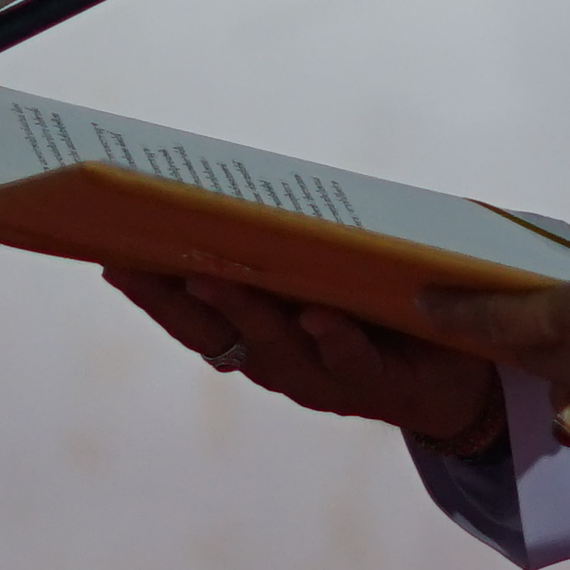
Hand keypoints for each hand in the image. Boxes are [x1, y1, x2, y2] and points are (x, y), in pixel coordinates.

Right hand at [110, 267, 505, 459]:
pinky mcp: (380, 386)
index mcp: (260, 339)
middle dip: (175, 303)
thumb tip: (245, 183)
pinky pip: (351, 362)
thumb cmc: (380, 313)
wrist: (457, 376)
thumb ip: (291, 247)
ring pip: (275, 352)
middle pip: (216, 339)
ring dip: (244, 316)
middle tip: (139, 265)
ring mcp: (327, 382)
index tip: (111, 258)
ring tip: (214, 280)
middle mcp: (282, 366)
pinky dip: (333, 340)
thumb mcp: (329, 277)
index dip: (152, 294)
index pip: (193, 320)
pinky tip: (317, 316)